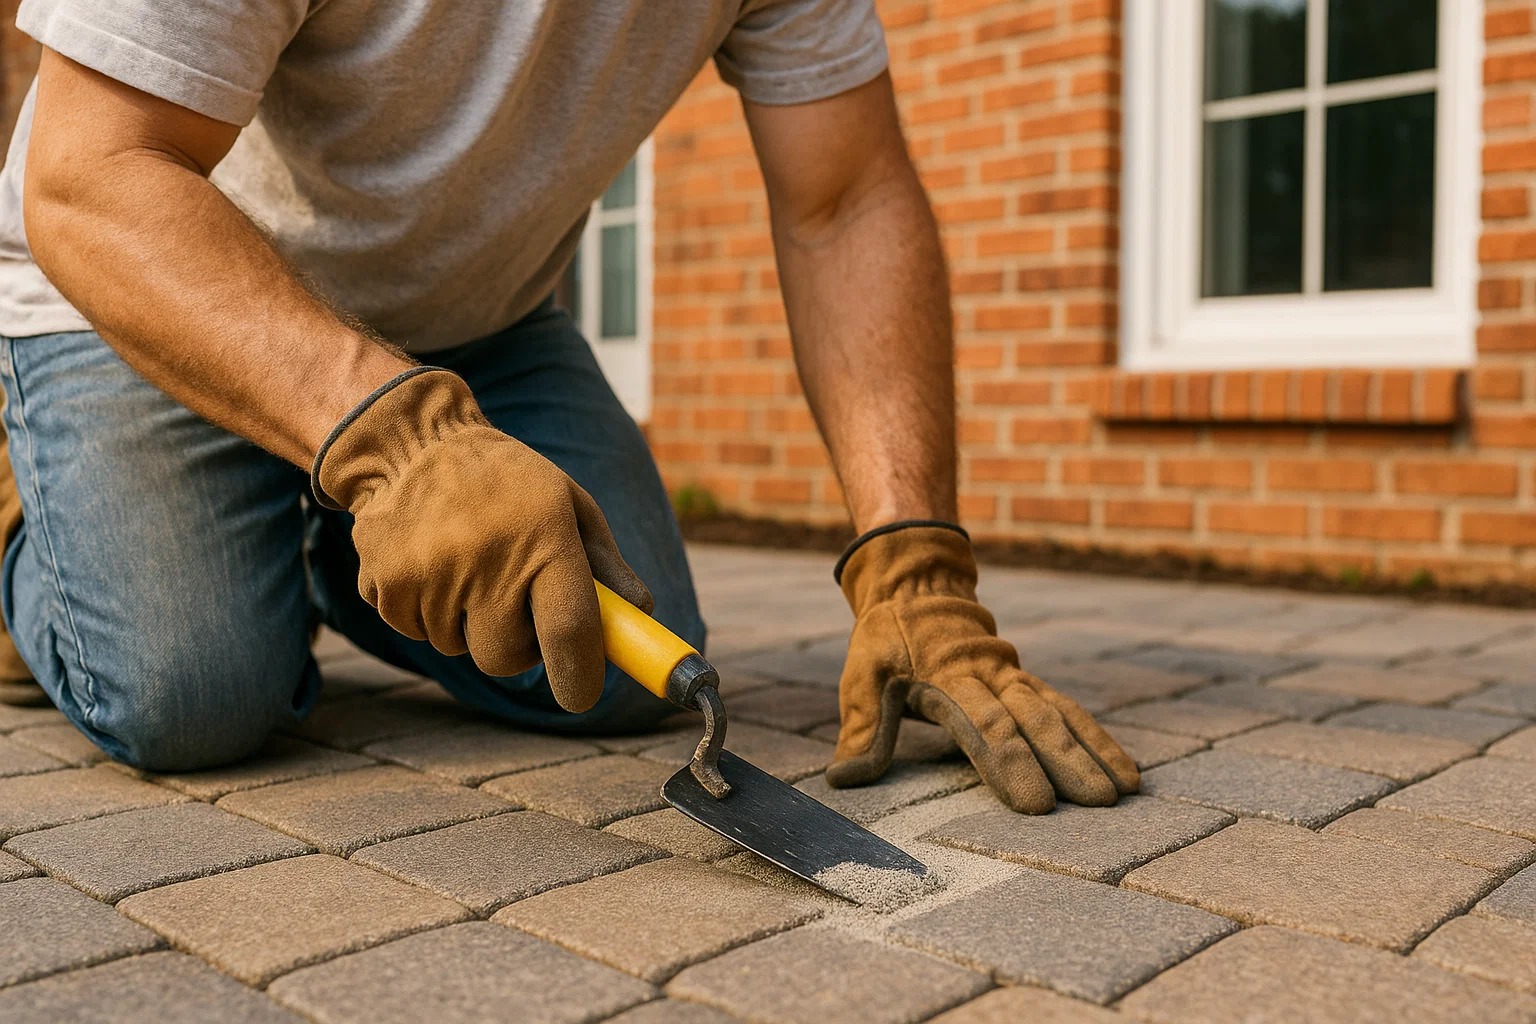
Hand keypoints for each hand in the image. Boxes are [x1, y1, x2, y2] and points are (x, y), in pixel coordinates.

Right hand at [312, 368, 651, 710]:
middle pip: (505, 657)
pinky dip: (424, 612)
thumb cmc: (507, 481)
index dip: (578, 674)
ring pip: (457, 647)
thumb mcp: (568, 504)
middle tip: (514, 603)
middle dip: (515, 646)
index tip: (581, 694)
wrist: (411, 442)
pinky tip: (429, 563)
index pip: (568, 628)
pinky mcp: (383, 581)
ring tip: (466, 565)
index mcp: (545, 533)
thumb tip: (640, 612)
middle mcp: (486, 555)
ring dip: (465, 624)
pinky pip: (414, 631)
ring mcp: (429, 571)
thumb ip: (606, 564)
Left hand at [825, 522, 1138, 812]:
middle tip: (1098, 803)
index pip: (986, 728)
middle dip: (1068, 763)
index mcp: (950, 680)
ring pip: (1062, 714)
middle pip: (1036, 722)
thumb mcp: (863, 675)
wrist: (917, 585)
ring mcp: (1016, 678)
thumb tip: (844, 778)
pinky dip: (1098, 737)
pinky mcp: (1028, 681)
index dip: (1011, 765)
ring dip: (1094, 751)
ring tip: (1126, 791)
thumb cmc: (886, 640)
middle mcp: (992, 678)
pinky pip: (1069, 707)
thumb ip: (864, 727)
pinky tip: (1125, 768)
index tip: (1036, 805)